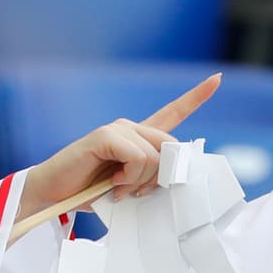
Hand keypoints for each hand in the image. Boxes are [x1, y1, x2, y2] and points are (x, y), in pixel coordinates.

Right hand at [17, 73, 221, 220]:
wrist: (55, 193)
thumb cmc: (91, 191)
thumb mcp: (130, 185)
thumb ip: (151, 175)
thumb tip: (174, 172)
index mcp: (139, 137)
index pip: (173, 112)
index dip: (196, 96)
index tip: (217, 79)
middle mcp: (130, 126)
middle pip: (170, 148)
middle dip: (159, 178)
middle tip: (134, 192)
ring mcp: (117, 128)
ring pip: (155, 157)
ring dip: (140, 182)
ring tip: (118, 188)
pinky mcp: (105, 135)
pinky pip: (138, 158)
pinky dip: (129, 177)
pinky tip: (113, 183)